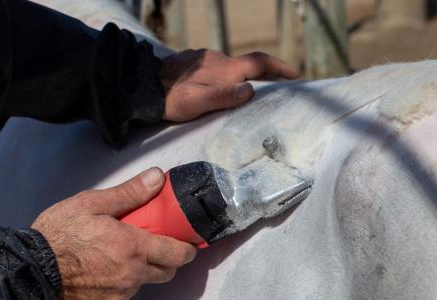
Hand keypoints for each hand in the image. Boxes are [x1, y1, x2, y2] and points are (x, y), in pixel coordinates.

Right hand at [31, 169, 197, 299]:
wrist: (29, 272)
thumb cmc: (57, 235)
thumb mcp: (91, 204)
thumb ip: (129, 193)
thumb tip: (157, 178)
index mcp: (134, 248)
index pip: (179, 254)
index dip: (187, 249)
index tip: (188, 245)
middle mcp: (132, 276)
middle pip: (166, 273)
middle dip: (166, 261)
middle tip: (151, 249)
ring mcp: (119, 297)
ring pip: (141, 285)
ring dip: (136, 274)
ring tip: (112, 260)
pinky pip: (119, 299)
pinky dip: (115, 289)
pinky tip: (96, 276)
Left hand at [159, 49, 299, 121]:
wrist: (142, 85)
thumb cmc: (171, 99)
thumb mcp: (197, 103)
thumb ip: (224, 96)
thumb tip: (251, 90)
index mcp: (223, 69)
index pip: (258, 63)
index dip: (279, 67)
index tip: (294, 74)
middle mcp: (217, 59)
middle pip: (249, 64)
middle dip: (268, 73)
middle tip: (281, 85)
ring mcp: (206, 58)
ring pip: (232, 66)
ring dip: (246, 75)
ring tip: (253, 92)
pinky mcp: (195, 61)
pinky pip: (219, 67)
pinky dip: (229, 76)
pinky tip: (225, 88)